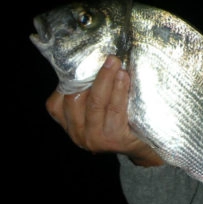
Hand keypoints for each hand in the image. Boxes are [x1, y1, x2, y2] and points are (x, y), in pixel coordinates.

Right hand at [45, 55, 162, 166]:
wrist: (146, 146)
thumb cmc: (122, 120)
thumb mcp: (99, 108)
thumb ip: (89, 91)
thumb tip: (94, 58)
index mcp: (68, 124)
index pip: (56, 103)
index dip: (69, 80)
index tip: (85, 60)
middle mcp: (77, 134)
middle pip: (75, 99)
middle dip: (90, 74)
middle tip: (107, 57)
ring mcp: (94, 138)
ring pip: (95, 103)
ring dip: (105, 79)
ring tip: (115, 63)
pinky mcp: (113, 139)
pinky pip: (114, 110)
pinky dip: (118, 91)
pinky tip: (123, 77)